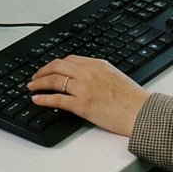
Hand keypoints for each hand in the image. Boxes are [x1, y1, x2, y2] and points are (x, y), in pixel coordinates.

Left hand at [28, 56, 147, 136]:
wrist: (140, 112)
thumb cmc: (132, 98)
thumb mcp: (115, 76)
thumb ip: (98, 74)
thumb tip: (84, 78)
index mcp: (97, 65)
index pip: (69, 60)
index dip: (54, 64)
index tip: (48, 69)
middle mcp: (88, 73)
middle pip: (58, 67)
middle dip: (42, 71)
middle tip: (34, 78)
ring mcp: (84, 88)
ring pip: (54, 80)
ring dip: (39, 83)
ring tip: (31, 87)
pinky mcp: (82, 105)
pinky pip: (58, 99)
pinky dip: (44, 99)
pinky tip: (37, 100)